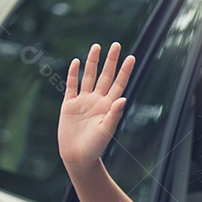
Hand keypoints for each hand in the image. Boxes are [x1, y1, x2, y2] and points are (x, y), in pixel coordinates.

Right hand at [58, 43, 134, 173]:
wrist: (78, 156)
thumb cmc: (96, 146)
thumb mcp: (106, 130)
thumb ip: (114, 114)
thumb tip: (123, 98)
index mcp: (109, 106)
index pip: (119, 83)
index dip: (124, 70)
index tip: (131, 57)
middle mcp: (98, 100)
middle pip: (105, 76)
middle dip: (110, 60)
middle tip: (116, 45)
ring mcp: (83, 101)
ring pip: (89, 77)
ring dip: (92, 62)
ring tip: (96, 47)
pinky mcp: (69, 105)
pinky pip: (71, 86)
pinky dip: (73, 74)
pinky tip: (76, 62)